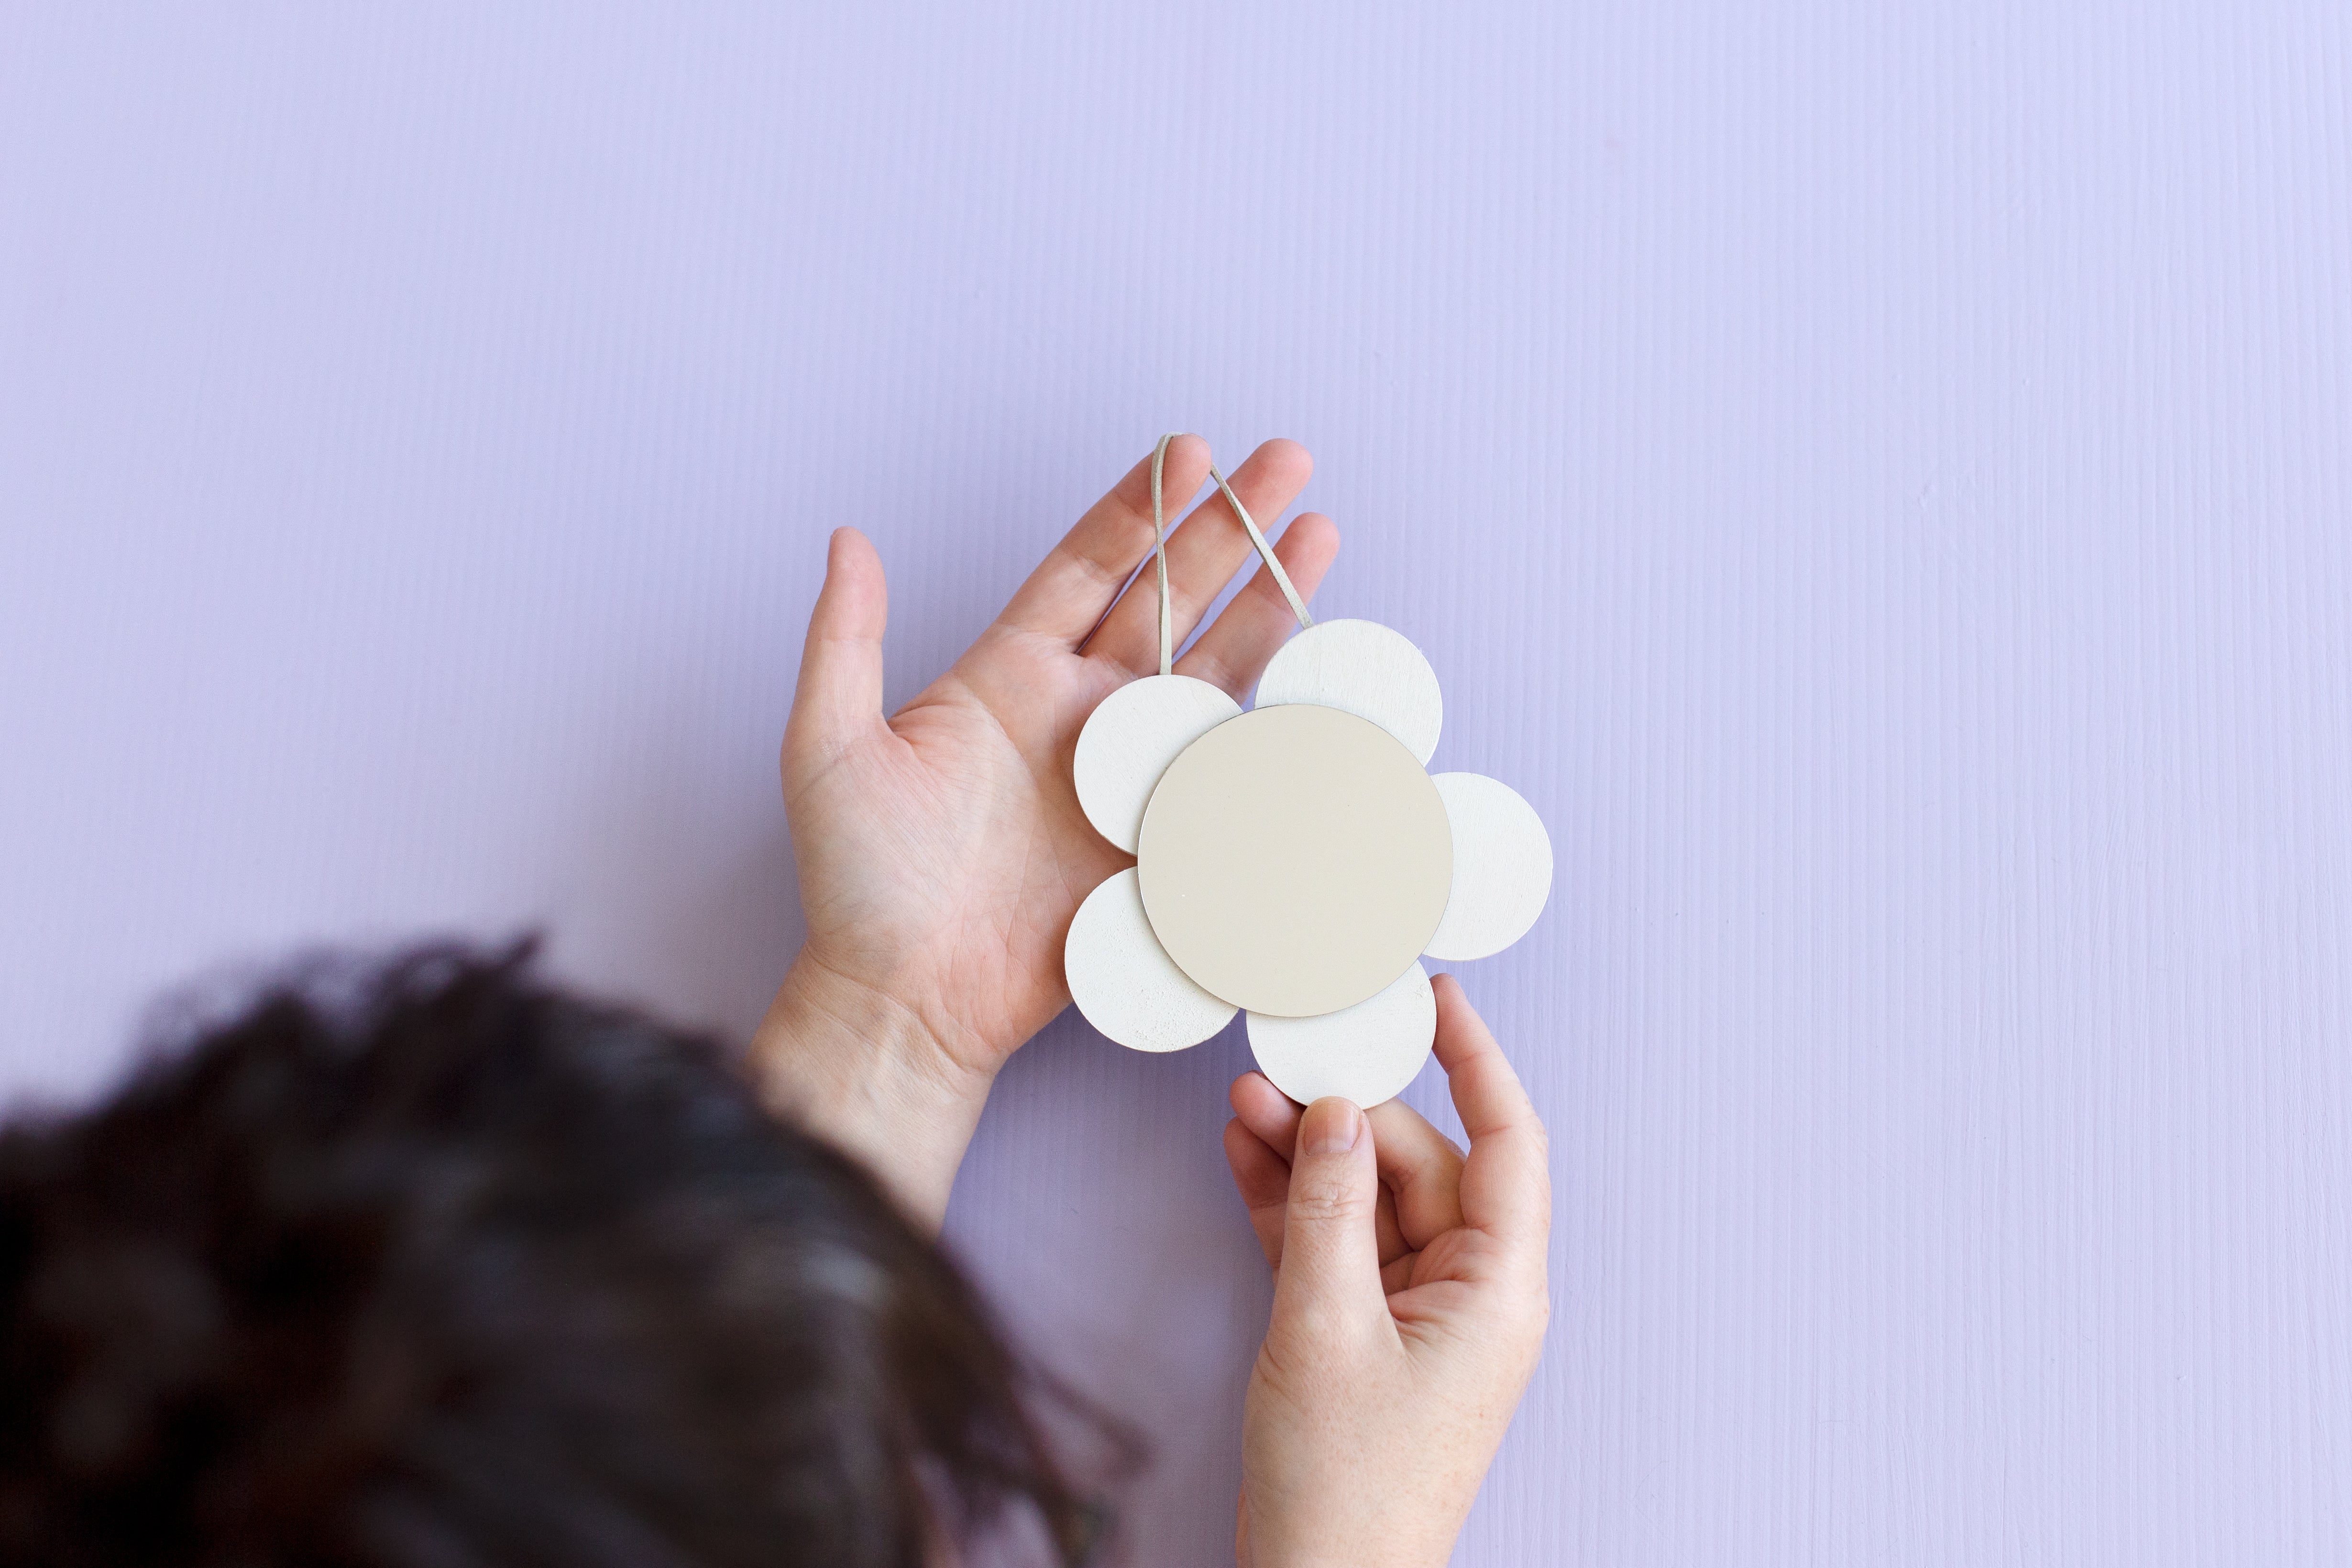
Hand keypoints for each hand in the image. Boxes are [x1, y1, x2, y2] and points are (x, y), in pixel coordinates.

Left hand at [750, 437, 1338, 1223]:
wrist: (907, 998)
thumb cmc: (858, 883)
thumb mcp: (828, 748)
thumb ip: (843, 640)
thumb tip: (847, 539)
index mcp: (1009, 674)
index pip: (1089, 566)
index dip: (1142, 507)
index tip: (1189, 450)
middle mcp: (1081, 711)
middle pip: (1172, 596)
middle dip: (1230, 527)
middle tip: (1288, 462)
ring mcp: (1130, 772)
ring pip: (1215, 666)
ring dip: (1270, 599)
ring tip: (1319, 533)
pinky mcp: (1161, 834)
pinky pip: (1228, 769)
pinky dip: (1275, 723)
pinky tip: (1321, 671)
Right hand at [1224, 975, 1551, 1567]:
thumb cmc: (1344, 1488)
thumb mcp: (1323, 1326)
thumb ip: (1329, 1208)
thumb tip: (1339, 1112)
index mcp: (1497, 1291)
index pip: (1507, 1143)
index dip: (1478, 1061)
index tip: (1439, 998)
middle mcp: (1470, 1294)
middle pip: (1420, 1166)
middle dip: (1349, 1115)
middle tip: (1280, 1066)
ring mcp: (1418, 1315)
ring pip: (1370, 1201)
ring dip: (1309, 1154)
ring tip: (1243, 1103)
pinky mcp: (1367, 1333)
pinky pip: (1338, 1245)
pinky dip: (1293, 1204)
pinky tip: (1246, 1156)